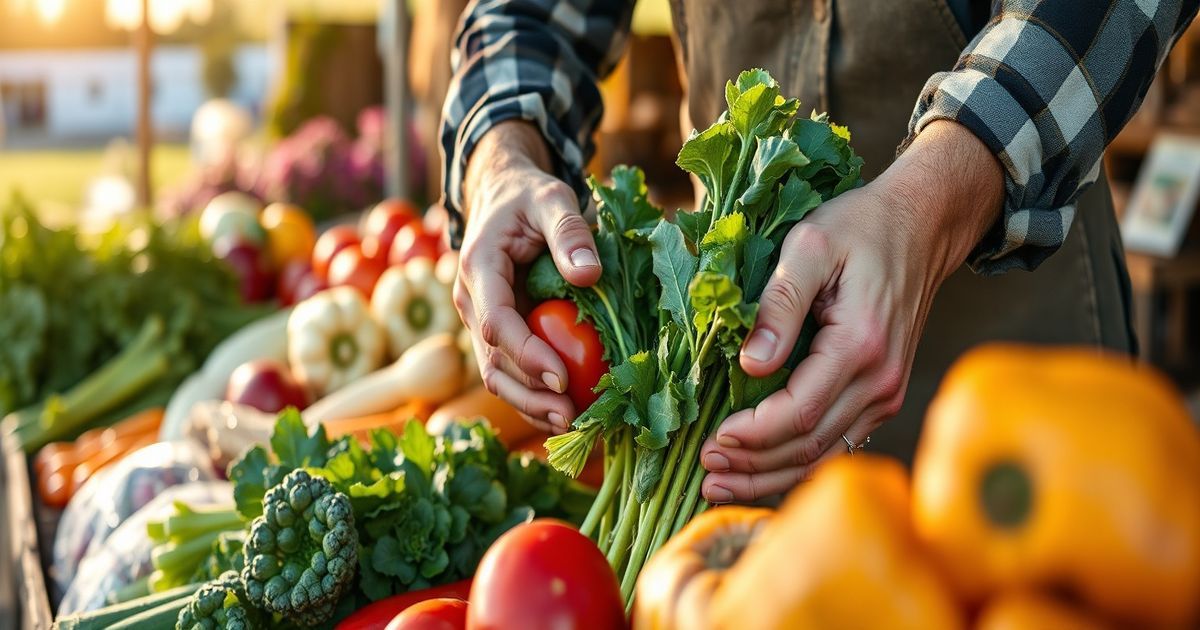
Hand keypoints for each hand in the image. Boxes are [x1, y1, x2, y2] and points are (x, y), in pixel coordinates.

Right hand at [454, 121, 600, 433]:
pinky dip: (533, 393)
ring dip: (529, 404)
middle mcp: (472, 300)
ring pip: (496, 373)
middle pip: (492, 360)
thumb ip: (570, 231)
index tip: (561, 379)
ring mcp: (481, 320)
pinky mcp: (497, 330)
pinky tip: (564, 411)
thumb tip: (590, 275)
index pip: (497, 322)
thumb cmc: (528, 195)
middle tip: (570, 417)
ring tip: (570, 424)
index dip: (527, 354)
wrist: (501, 194)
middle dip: (528, 395)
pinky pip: (510, 368)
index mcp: (478, 268)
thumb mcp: (553, 198)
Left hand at [699, 120, 1004, 502]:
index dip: (752, 436)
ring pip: (824, 455)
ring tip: (721, 486)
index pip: (798, 413)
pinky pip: (837, 444)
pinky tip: (761, 473)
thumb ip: (779, 304)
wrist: (920, 226)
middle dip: (752, 467)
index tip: (711, 440)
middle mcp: (881, 380)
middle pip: (809, 446)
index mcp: (861, 345)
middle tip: (705, 474)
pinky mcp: (882, 396)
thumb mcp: (808, 246)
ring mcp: (886, 393)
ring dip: (771, 477)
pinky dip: (797, 464)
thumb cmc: (859, 228)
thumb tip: (751, 364)